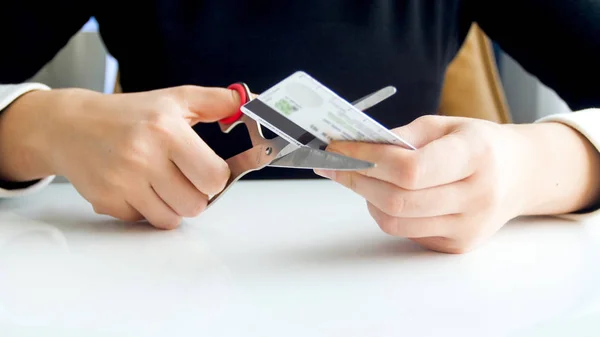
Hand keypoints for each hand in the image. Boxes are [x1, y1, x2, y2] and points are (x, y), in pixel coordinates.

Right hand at [0, 86, 240, 228]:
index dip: (216, 177)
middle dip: (196, 194)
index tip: (207, 169)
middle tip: (183, 177)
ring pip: (171, 219)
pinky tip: (136, 187)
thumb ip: (215, 101)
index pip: (213, 177)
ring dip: (172, 206)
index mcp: (166, 131)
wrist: (70, 125)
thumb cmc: (126, 114)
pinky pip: (143, 221)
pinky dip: (145, 210)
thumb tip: (247, 102)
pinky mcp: (107, 201)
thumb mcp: (173, 99)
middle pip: (196, 204)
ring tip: (161, 183)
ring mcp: (123, 182)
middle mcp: (143, 157)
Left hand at [315, 115, 599, 252]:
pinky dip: (386, 213)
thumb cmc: (477, 144)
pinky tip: (385, 194)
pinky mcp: (458, 245)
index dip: (367, 159)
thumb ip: (403, 135)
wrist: (521, 175)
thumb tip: (356, 146)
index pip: (410, 168)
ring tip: (358, 177)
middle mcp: (476, 196)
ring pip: (396, 222)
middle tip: (336, 164)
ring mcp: (468, 226)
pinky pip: (407, 233)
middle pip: (397, 200)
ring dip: (366, 198)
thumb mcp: (445, 125)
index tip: (338, 148)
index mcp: (475, 155)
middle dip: (357, 179)